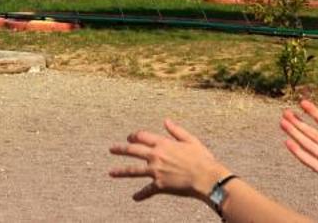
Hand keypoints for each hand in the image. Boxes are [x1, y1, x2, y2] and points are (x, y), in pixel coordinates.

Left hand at [108, 120, 232, 201]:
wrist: (207, 178)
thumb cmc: (202, 159)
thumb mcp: (191, 140)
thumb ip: (177, 130)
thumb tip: (165, 120)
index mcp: (163, 144)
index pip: (142, 137)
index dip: (134, 136)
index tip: (129, 137)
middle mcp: (156, 156)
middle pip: (133, 151)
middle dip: (120, 149)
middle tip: (111, 149)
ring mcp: (156, 171)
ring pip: (134, 170)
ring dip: (121, 171)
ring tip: (111, 173)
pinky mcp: (160, 185)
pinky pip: (147, 191)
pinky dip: (141, 195)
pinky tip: (134, 198)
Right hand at [280, 100, 317, 195]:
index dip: (313, 112)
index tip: (302, 102)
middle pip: (310, 131)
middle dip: (298, 122)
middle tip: (285, 113)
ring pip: (306, 143)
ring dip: (294, 133)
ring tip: (282, 123)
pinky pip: (307, 159)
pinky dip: (297, 151)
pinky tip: (287, 142)